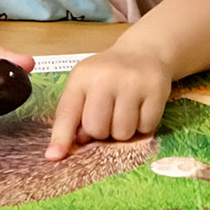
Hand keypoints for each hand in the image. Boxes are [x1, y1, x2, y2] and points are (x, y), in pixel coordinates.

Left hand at [45, 46, 171, 160]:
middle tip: (109, 115)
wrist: (143, 52)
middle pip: (97, 129)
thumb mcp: (85, 85)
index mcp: (82, 76)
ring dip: (124, 130)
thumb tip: (61, 152)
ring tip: (125, 110)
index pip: (67, 112)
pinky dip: (143, 125)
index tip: (54, 157)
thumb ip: (73, 114)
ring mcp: (132, 82)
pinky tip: (141, 107)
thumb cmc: (108, 75)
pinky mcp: (156, 90)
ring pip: (122, 133)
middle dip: (102, 131)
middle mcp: (105, 76)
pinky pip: (146, 128)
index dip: (61, 137)